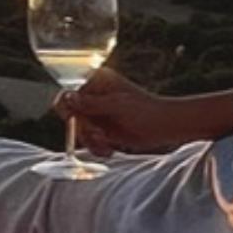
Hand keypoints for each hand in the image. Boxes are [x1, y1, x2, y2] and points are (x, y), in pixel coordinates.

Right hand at [55, 67, 179, 153]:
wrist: (165, 127)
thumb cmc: (145, 110)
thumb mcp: (116, 105)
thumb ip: (90, 103)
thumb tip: (67, 97)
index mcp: (96, 82)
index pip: (68, 93)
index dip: (68, 110)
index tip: (76, 121)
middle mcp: (94, 96)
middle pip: (71, 116)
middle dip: (84, 130)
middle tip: (100, 136)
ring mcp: (98, 114)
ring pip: (79, 131)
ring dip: (91, 141)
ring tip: (107, 145)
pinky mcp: (103, 129)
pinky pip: (89, 140)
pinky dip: (97, 147)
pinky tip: (109, 150)